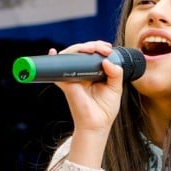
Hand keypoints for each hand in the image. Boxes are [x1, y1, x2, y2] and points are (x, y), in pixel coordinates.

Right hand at [50, 40, 124, 167]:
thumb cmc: (105, 109)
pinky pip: (57, 70)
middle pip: (82, 52)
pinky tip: (54, 53)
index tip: (108, 48)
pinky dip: (54, 59)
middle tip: (104, 49)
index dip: (99, 47)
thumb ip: (115, 73)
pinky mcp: (66, 84)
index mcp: (93, 72)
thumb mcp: (115, 88)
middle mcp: (81, 72)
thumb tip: (107, 60)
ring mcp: (72, 77)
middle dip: (92, 45)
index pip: (93, 54)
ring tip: (92, 50)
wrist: (97, 124)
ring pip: (71, 56)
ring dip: (80, 48)